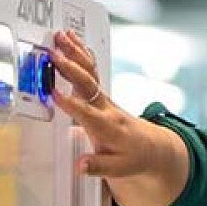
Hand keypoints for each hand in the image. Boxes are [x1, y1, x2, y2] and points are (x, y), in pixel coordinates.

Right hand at [49, 30, 154, 176]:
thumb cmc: (134, 156)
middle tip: (54, 54)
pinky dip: (81, 53)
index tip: (55, 93)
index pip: (88, 113)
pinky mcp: (101, 93)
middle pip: (88, 84)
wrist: (152, 146)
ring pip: (89, 71)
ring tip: (61, 37)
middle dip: (71, 69)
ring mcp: (104, 98)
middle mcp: (106, 108)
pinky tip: (70, 39)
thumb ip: (99, 166)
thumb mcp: (119, 169)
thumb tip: (81, 166)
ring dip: (75, 53)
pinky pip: (91, 70)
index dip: (72, 104)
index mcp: (107, 127)